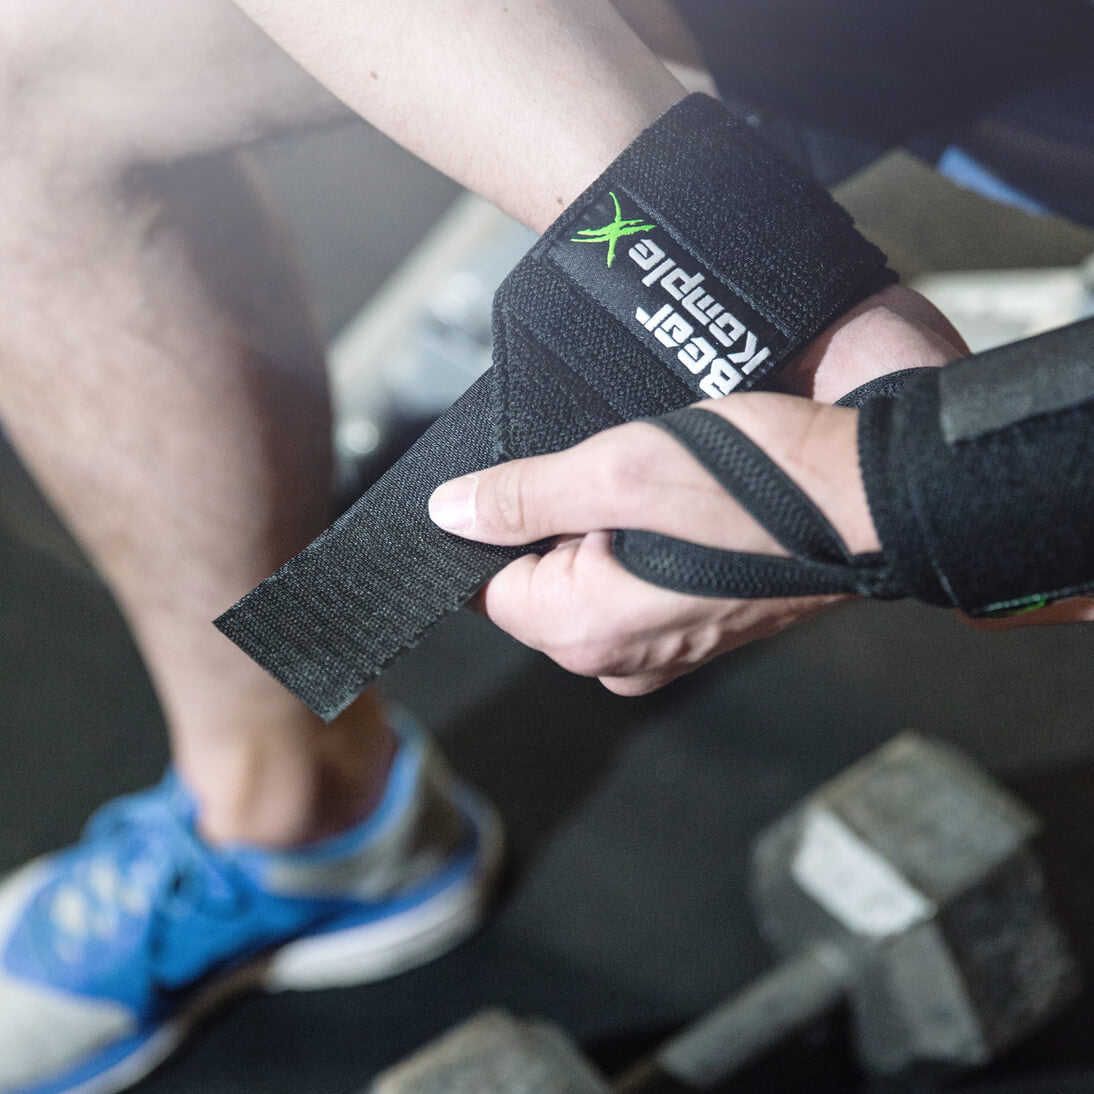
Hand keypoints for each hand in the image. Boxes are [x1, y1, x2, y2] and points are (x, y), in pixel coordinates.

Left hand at [426, 281, 964, 693]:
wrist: (873, 504)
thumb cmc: (758, 485)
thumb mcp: (620, 468)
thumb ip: (523, 496)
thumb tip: (447, 514)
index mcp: (583, 630)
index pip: (487, 585)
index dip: (500, 522)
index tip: (536, 476)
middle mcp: (616, 658)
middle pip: (537, 583)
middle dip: (556, 523)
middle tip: (614, 472)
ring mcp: (659, 652)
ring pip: (585, 579)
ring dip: (602, 527)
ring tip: (656, 488)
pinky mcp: (692, 632)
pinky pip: (631, 587)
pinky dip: (638, 545)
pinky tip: (677, 509)